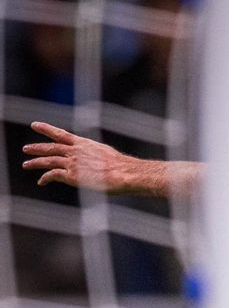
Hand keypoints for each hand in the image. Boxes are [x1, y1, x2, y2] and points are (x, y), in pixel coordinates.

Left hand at [21, 122, 138, 192]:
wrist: (123, 173)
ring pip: (48, 160)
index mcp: (84, 143)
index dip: (47, 129)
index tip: (35, 125)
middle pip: (51, 147)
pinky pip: (52, 175)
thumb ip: (94, 154)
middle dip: (37, 147)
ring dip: (36, 162)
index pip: (61, 134)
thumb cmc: (120, 166)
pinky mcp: (71, 176)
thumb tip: (94, 159)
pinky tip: (41, 182)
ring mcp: (72, 163)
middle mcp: (75, 151)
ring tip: (26, 164)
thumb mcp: (105, 153)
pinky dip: (45, 178)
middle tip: (26, 148)